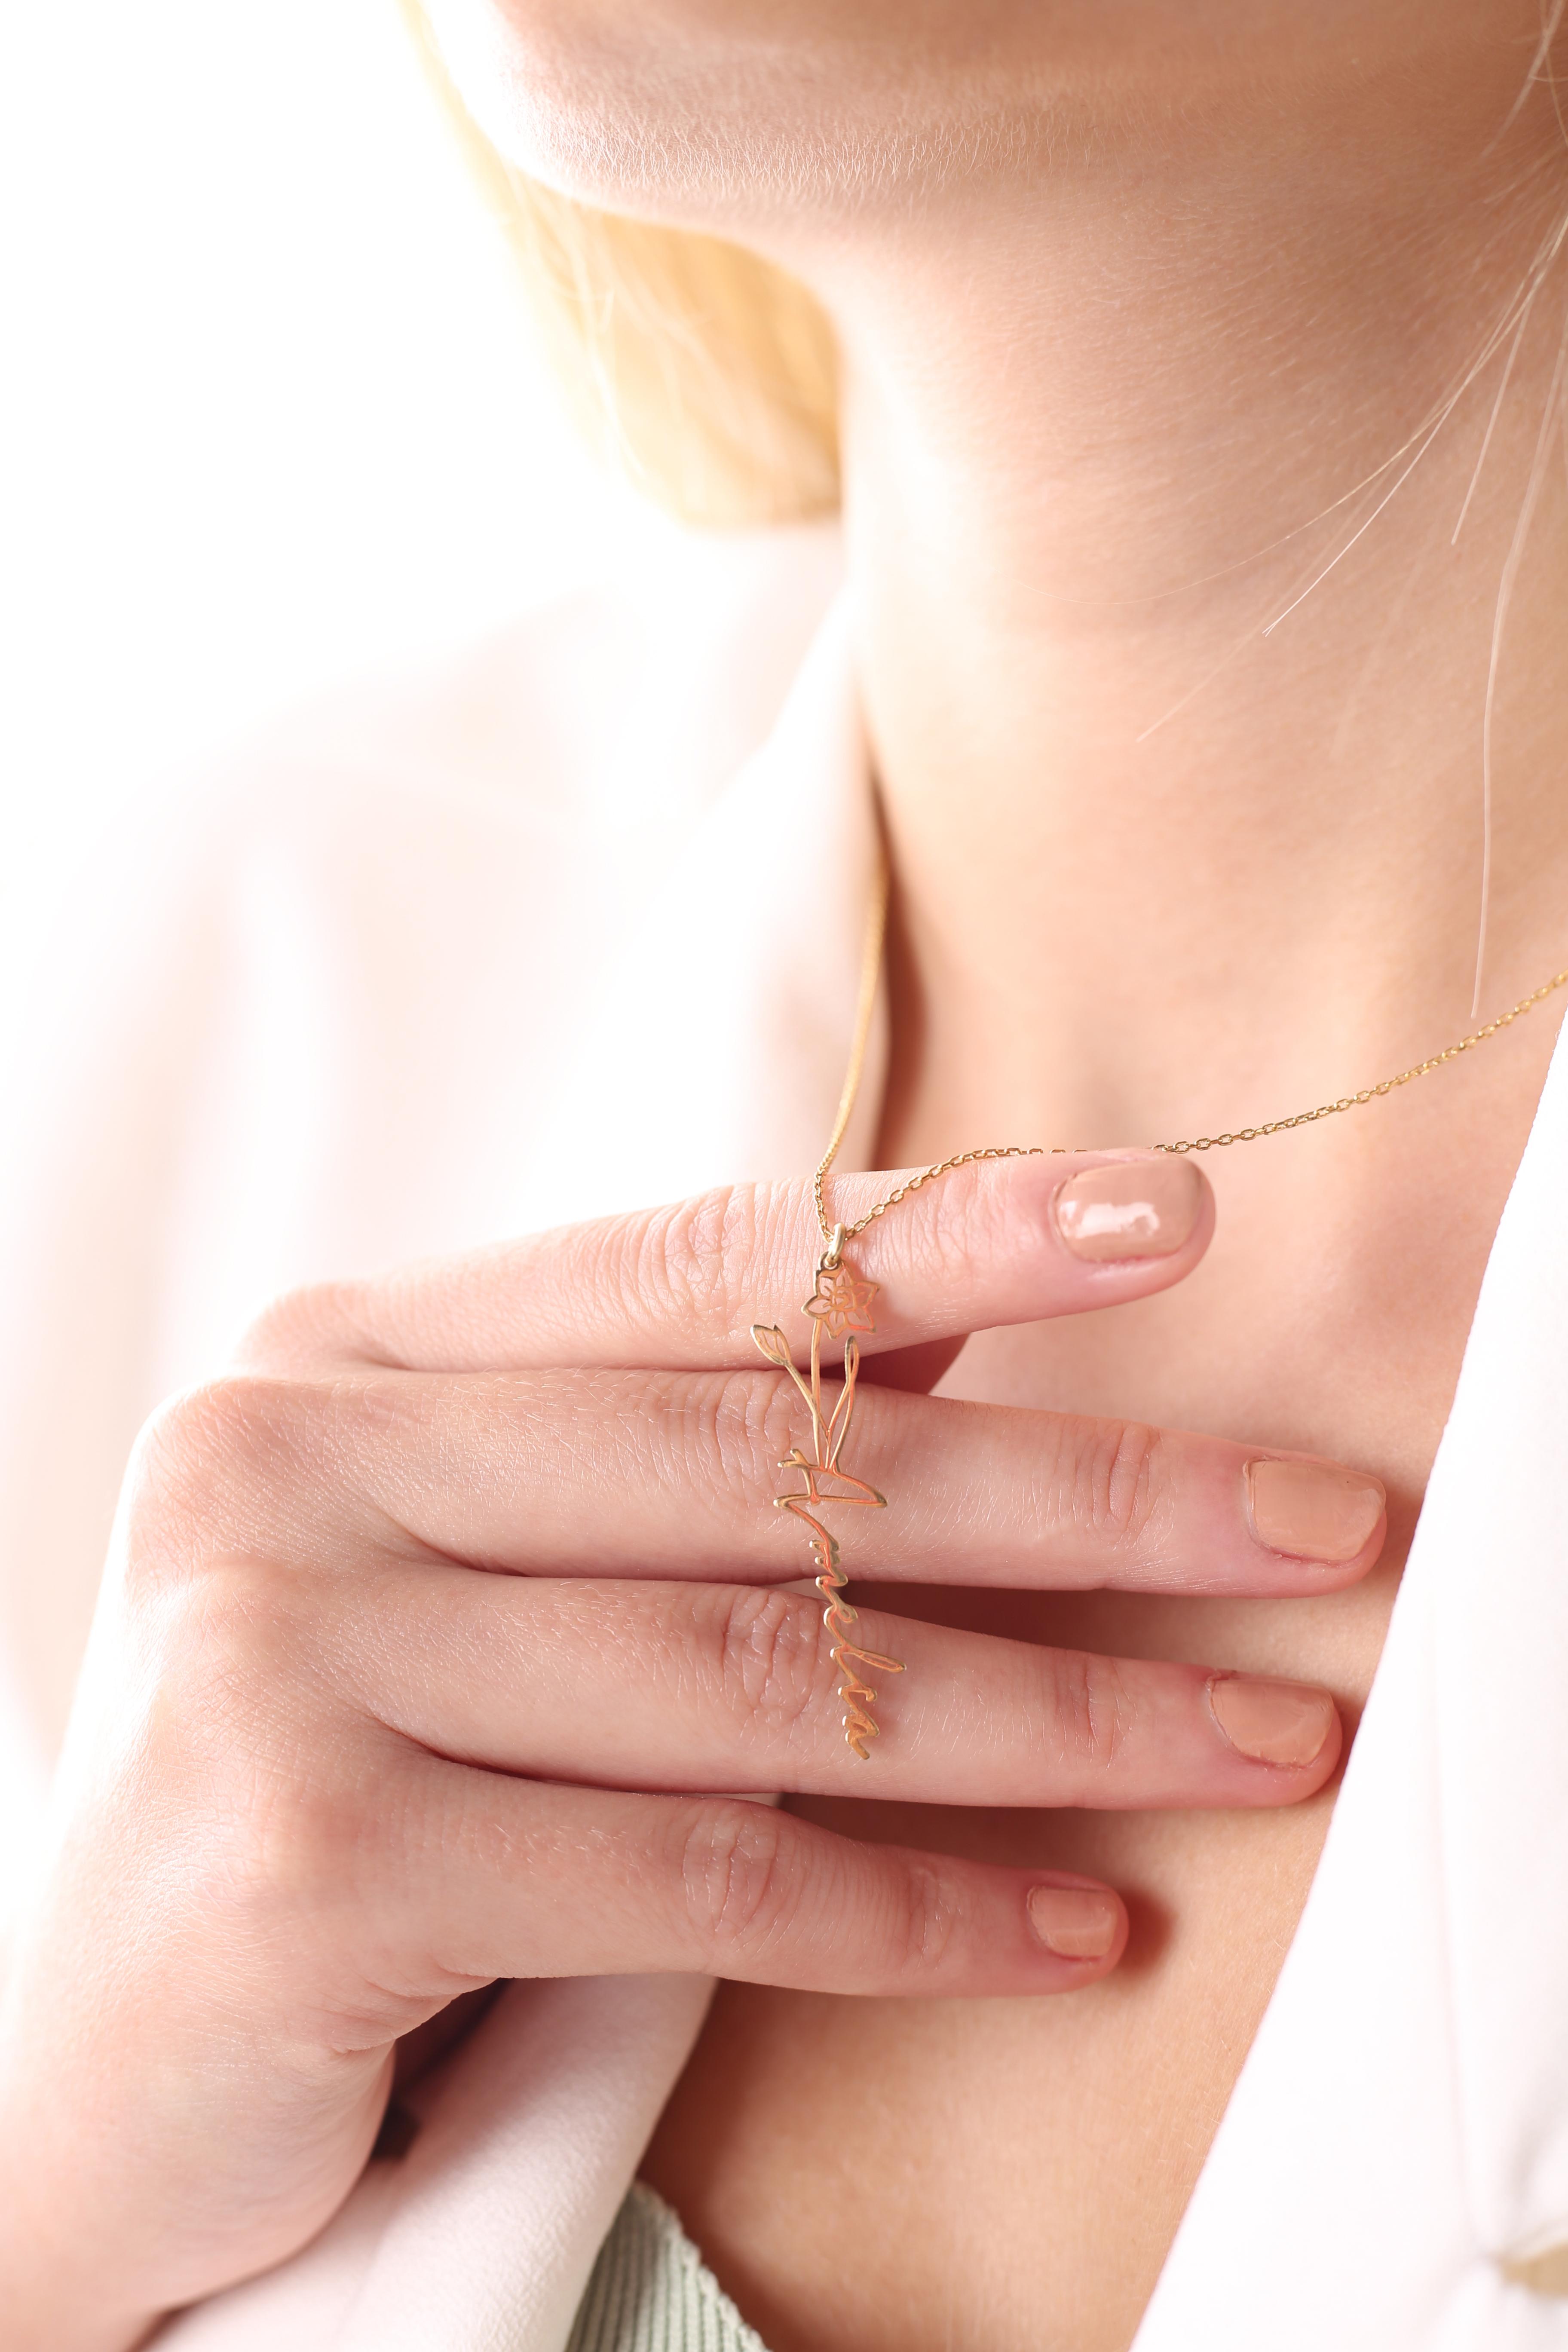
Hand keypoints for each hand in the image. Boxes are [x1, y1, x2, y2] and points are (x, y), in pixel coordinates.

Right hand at [0, 1154, 1382, 2349]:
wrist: (82, 2064)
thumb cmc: (322, 1780)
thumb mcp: (479, 1578)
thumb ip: (674, 1461)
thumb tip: (953, 1346)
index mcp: (344, 1358)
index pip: (698, 1264)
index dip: (948, 1232)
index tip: (1167, 1216)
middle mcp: (296, 1461)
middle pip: (764, 1467)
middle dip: (1077, 1499)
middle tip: (1305, 1518)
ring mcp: (286, 1647)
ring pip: (761, 1676)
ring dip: (1050, 1719)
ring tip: (1254, 1738)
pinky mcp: (312, 1850)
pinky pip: (696, 1874)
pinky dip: (914, 1907)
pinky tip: (1073, 1924)